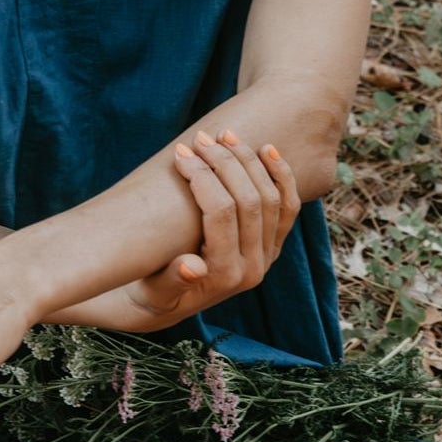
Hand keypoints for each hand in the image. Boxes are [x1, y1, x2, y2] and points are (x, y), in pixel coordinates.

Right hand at [122, 128, 300, 323]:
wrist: (166, 306)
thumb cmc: (152, 292)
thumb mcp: (155, 291)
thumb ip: (173, 281)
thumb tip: (191, 266)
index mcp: (224, 276)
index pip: (221, 214)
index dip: (202, 177)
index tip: (181, 153)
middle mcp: (253, 267)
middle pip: (250, 201)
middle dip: (225, 163)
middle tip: (199, 138)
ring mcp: (267, 256)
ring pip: (273, 199)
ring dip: (250, 162)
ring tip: (225, 136)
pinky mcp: (272, 245)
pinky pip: (288, 206)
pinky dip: (281, 176)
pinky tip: (267, 149)